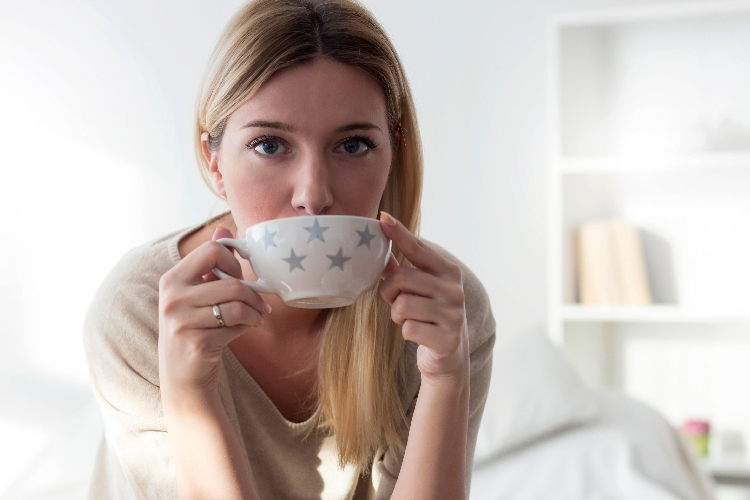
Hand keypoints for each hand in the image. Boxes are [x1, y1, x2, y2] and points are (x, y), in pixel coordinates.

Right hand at [158, 226, 270, 399]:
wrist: (183, 378)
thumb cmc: (194, 330)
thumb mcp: (195, 295)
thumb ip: (209, 264)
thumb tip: (222, 229)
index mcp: (172, 280)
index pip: (211, 251)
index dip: (234, 262)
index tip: (240, 276)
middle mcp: (172, 298)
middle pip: (231, 282)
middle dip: (253, 293)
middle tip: (260, 303)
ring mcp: (181, 321)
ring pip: (237, 304)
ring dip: (255, 312)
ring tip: (258, 317)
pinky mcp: (195, 342)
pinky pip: (235, 325)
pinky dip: (248, 326)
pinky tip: (247, 328)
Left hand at [378, 212, 468, 384]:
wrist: (449, 359)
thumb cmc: (429, 318)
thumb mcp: (419, 291)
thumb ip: (403, 272)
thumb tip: (381, 253)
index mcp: (448, 272)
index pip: (418, 248)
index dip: (399, 233)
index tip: (383, 217)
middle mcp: (455, 290)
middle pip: (402, 278)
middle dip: (390, 292)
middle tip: (396, 302)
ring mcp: (454, 315)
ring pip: (403, 304)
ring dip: (397, 314)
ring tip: (408, 319)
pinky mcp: (448, 339)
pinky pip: (409, 328)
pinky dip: (406, 332)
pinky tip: (418, 335)